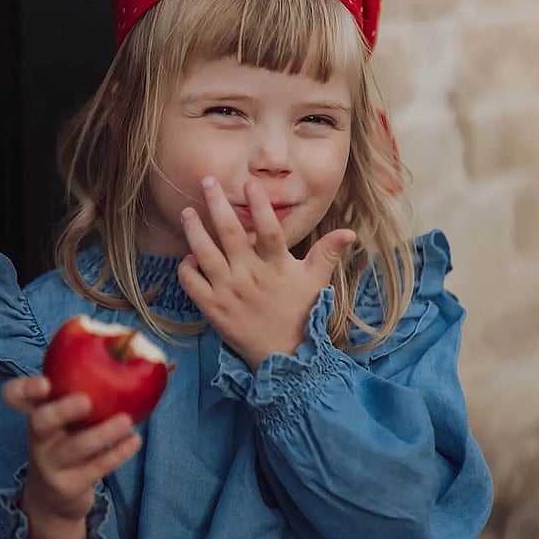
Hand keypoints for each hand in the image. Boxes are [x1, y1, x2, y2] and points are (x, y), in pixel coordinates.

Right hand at [2, 376, 141, 538]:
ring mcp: (52, 464)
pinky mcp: (69, 485)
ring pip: (75, 448)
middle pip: (41, 421)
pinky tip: (135, 440)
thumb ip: (90, 387)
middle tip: (87, 401)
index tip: (46, 383)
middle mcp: (39, 437)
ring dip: (102, 434)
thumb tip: (162, 362)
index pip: (15, 396)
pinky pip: (96, 468)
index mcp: (37, 412)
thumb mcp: (69, 416)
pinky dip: (117, 453)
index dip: (25, 388)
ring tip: (126, 422)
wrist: (54, 498)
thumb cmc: (69, 439)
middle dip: (62, 410)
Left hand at [177, 178, 354, 370]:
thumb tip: (351, 231)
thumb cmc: (302, 314)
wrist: (285, 358)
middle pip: (230, 233)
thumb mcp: (317, 281)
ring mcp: (229, 292)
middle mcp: (250, 276)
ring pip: (205, 254)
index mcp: (276, 267)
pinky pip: (192, 284)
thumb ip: (328, 252)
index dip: (260, 206)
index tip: (250, 183)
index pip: (268, 229)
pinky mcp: (213, 309)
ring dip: (194, 230)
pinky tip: (189, 256)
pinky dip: (187, 267)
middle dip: (217, 204)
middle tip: (207, 180)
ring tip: (187, 211)